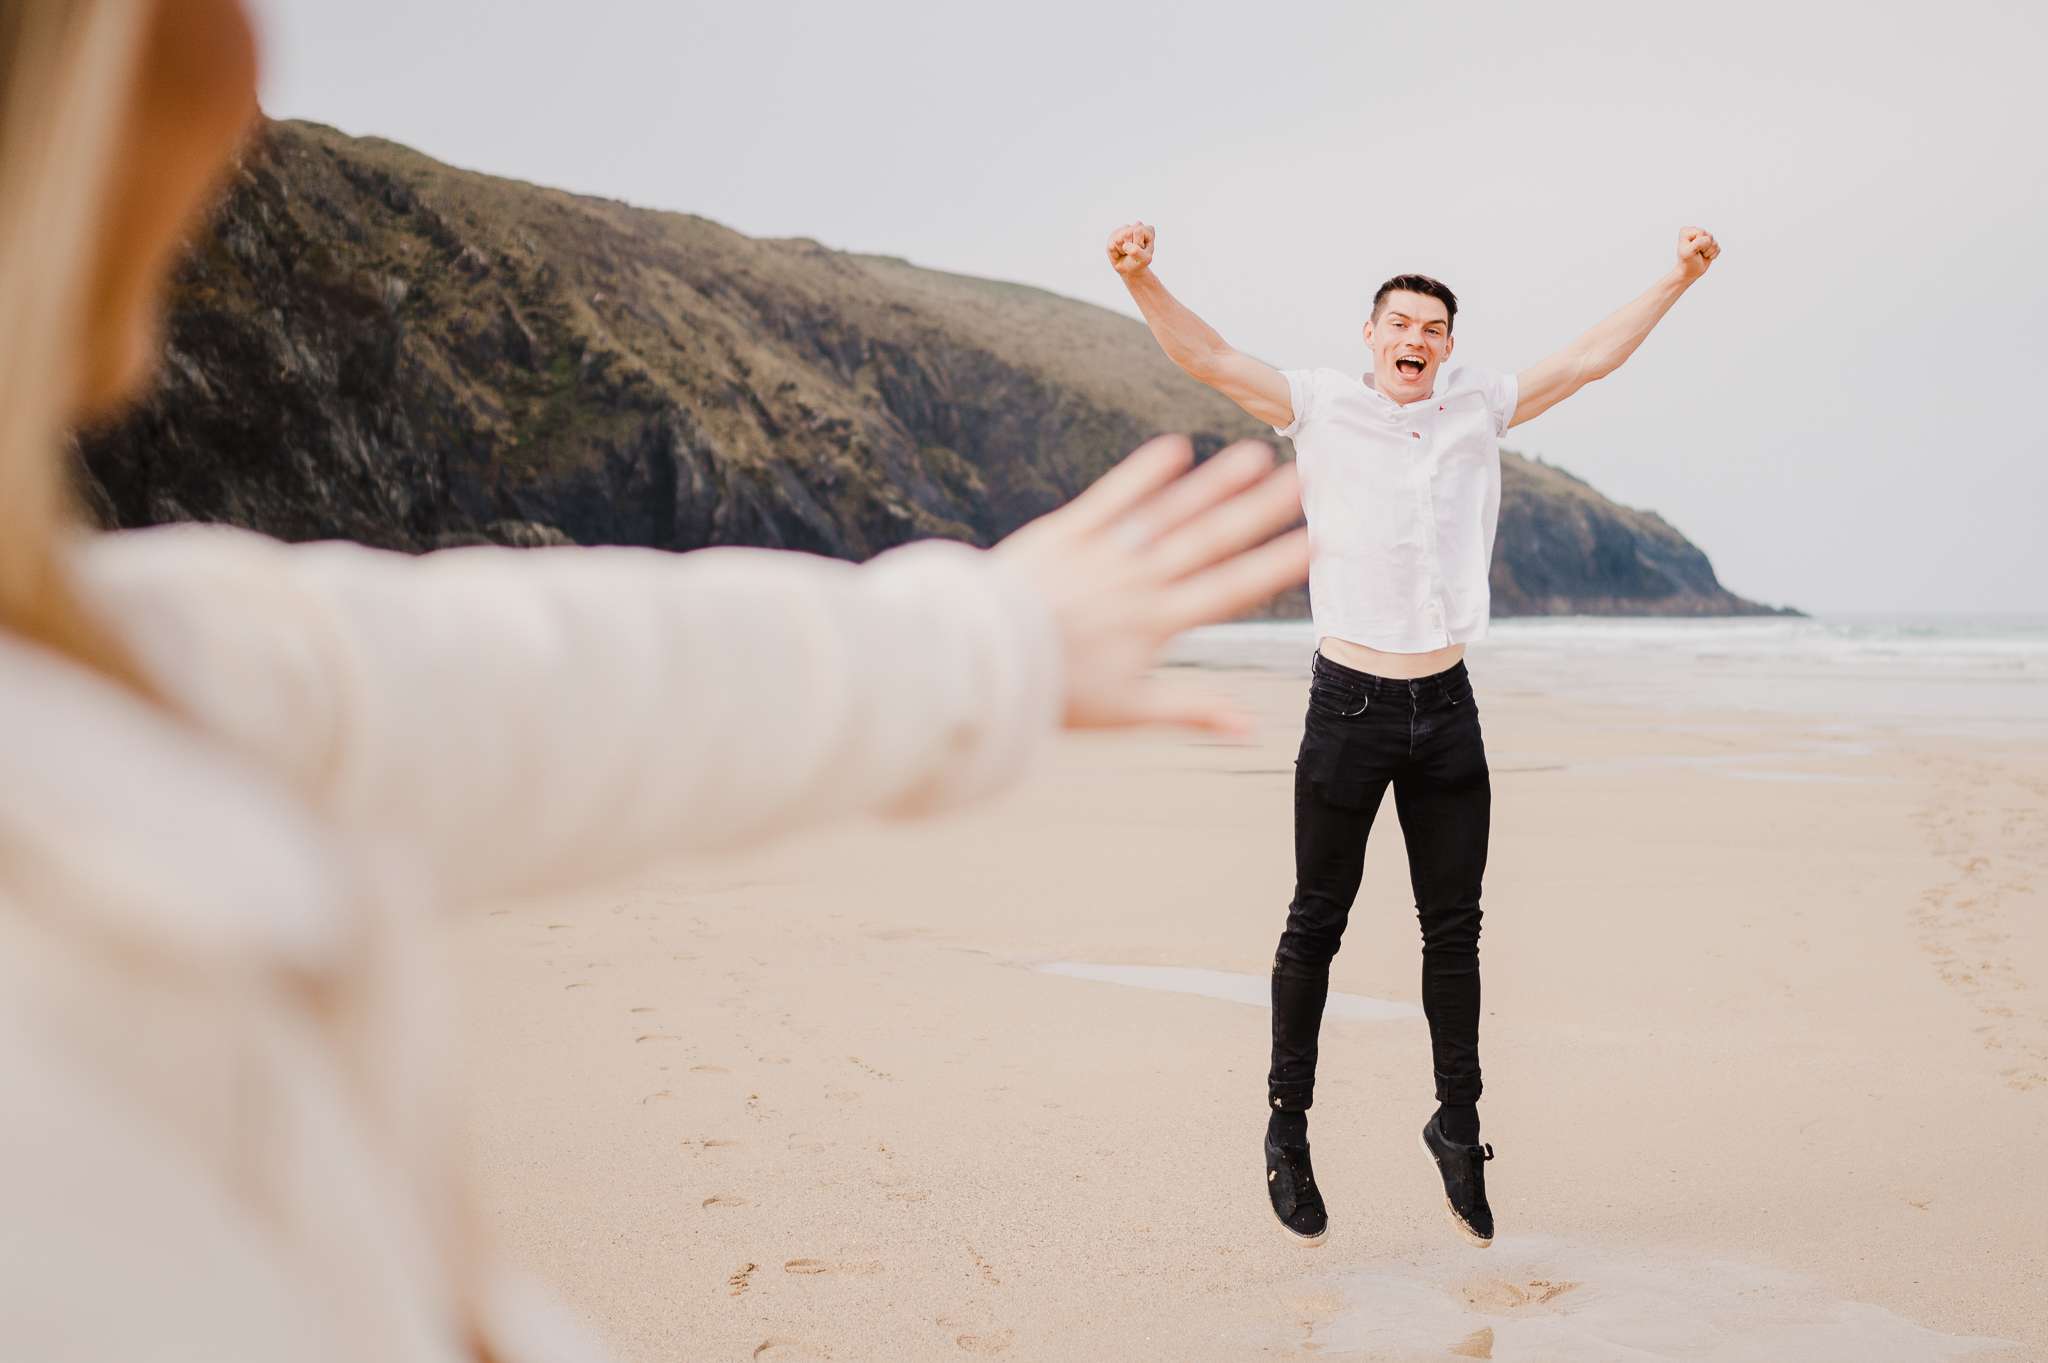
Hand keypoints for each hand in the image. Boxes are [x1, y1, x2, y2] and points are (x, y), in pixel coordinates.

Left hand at [994, 436, 1307, 735]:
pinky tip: (1177, 447)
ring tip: (1256, 454)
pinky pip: (1110, 498)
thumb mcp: (1127, 713)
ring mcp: (1102, 554)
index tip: (1316, 542)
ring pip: (1168, 513)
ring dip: (1214, 484)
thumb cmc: (1054, 693)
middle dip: (1260, 511)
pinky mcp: (1065, 534)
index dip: (1274, 567)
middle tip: (1304, 479)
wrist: (977, 661)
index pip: (1228, 591)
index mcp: (1156, 625)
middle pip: (1209, 541)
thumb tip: (1250, 727)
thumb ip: (1192, 712)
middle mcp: (1137, 583)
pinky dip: (1142, 474)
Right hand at [1106, 221, 1154, 276]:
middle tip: (1133, 252)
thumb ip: (1137, 252)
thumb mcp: (1144, 260)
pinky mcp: (1114, 236)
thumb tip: (1125, 245)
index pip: (1139, 230)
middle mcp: (1136, 226)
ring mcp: (1124, 229)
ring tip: (1127, 252)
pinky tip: (1120, 252)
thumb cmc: (1139, 262)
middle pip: (1127, 233)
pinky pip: (1111, 246)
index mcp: (1148, 230)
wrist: (1128, 269)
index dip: (1139, 244)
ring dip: (1123, 250)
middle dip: (1130, 247)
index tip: (1142, 250)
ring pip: (1118, 240)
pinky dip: (1116, 254)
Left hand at [1676, 225, 1719, 278]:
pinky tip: (1705, 257)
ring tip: (1700, 255)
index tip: (1691, 249)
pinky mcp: (1711, 244)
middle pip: (1709, 236)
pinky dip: (1713, 255)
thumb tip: (1708, 239)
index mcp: (1686, 231)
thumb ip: (1698, 243)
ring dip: (1708, 252)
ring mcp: (1704, 238)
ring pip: (1714, 242)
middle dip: (1705, 247)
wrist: (1689, 273)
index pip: (1701, 232)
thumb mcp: (1688, 252)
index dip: (1698, 243)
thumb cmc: (1686, 262)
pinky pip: (1718, 248)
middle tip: (1696, 253)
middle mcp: (1695, 232)